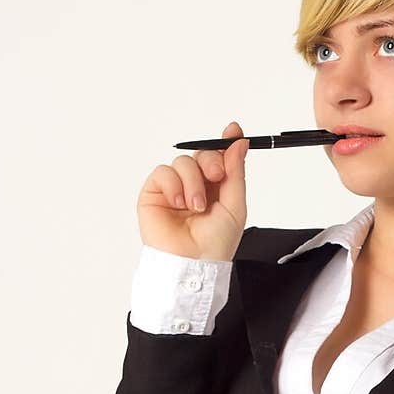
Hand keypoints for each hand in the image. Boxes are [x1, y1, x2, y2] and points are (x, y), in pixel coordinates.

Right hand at [136, 120, 248, 261]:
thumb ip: (236, 172)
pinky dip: (173, 185)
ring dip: (193, 182)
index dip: (225, 142)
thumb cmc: (215, 243)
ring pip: (183, 162)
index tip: (233, 131)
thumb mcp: (235, 204)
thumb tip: (239, 143)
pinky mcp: (154, 193)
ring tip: (196, 206)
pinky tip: (179, 203)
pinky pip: (163, 172)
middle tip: (217, 177)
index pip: (219, 158)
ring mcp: (174, 189)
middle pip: (202, 154)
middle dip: (211, 161)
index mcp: (216, 188)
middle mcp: (195, 186)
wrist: (192, 262)